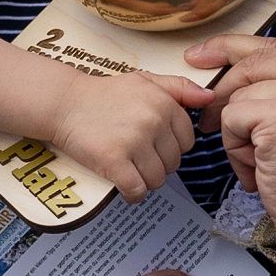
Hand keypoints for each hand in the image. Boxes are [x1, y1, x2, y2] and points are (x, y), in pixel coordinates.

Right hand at [51, 70, 213, 202]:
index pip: (187, 141)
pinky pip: (137, 190)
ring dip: (145, 180)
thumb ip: (180, 87)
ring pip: (157, 179)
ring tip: (129, 168)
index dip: (170, 146)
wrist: (65, 102)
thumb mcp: (145, 80)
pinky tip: (123, 185)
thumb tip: (210, 97)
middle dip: (158, 164)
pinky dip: (132, 194)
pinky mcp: (114, 161)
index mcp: (164, 103)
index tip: (154, 144)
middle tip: (137, 156)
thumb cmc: (105, 94)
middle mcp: (153, 121)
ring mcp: (134, 141)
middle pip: (174, 163)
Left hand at [186, 35, 275, 275]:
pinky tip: (258, 172)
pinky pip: (233, 118)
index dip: (232, 48)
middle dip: (222, 92)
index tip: (200, 55)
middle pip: (253, 63)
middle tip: (207, 123)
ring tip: (263, 165)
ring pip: (239, 95)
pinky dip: (235, 149)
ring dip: (237, 135)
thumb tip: (225, 80)